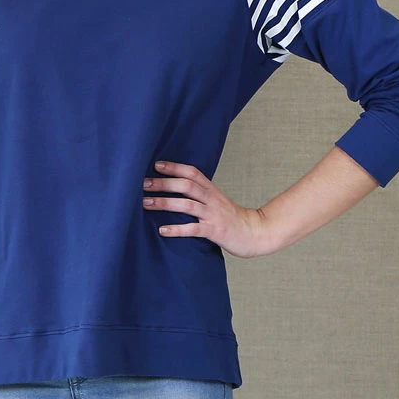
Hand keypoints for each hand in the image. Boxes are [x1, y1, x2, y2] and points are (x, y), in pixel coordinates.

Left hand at [143, 160, 269, 258]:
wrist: (255, 233)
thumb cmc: (231, 217)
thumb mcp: (216, 200)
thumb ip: (200, 193)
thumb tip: (175, 187)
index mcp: (211, 190)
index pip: (192, 172)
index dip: (174, 167)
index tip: (156, 165)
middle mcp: (212, 199)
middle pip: (186, 185)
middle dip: (163, 183)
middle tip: (142, 183)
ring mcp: (213, 214)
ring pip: (187, 205)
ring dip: (164, 203)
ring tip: (145, 203)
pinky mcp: (215, 231)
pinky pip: (193, 229)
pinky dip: (177, 229)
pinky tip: (162, 230)